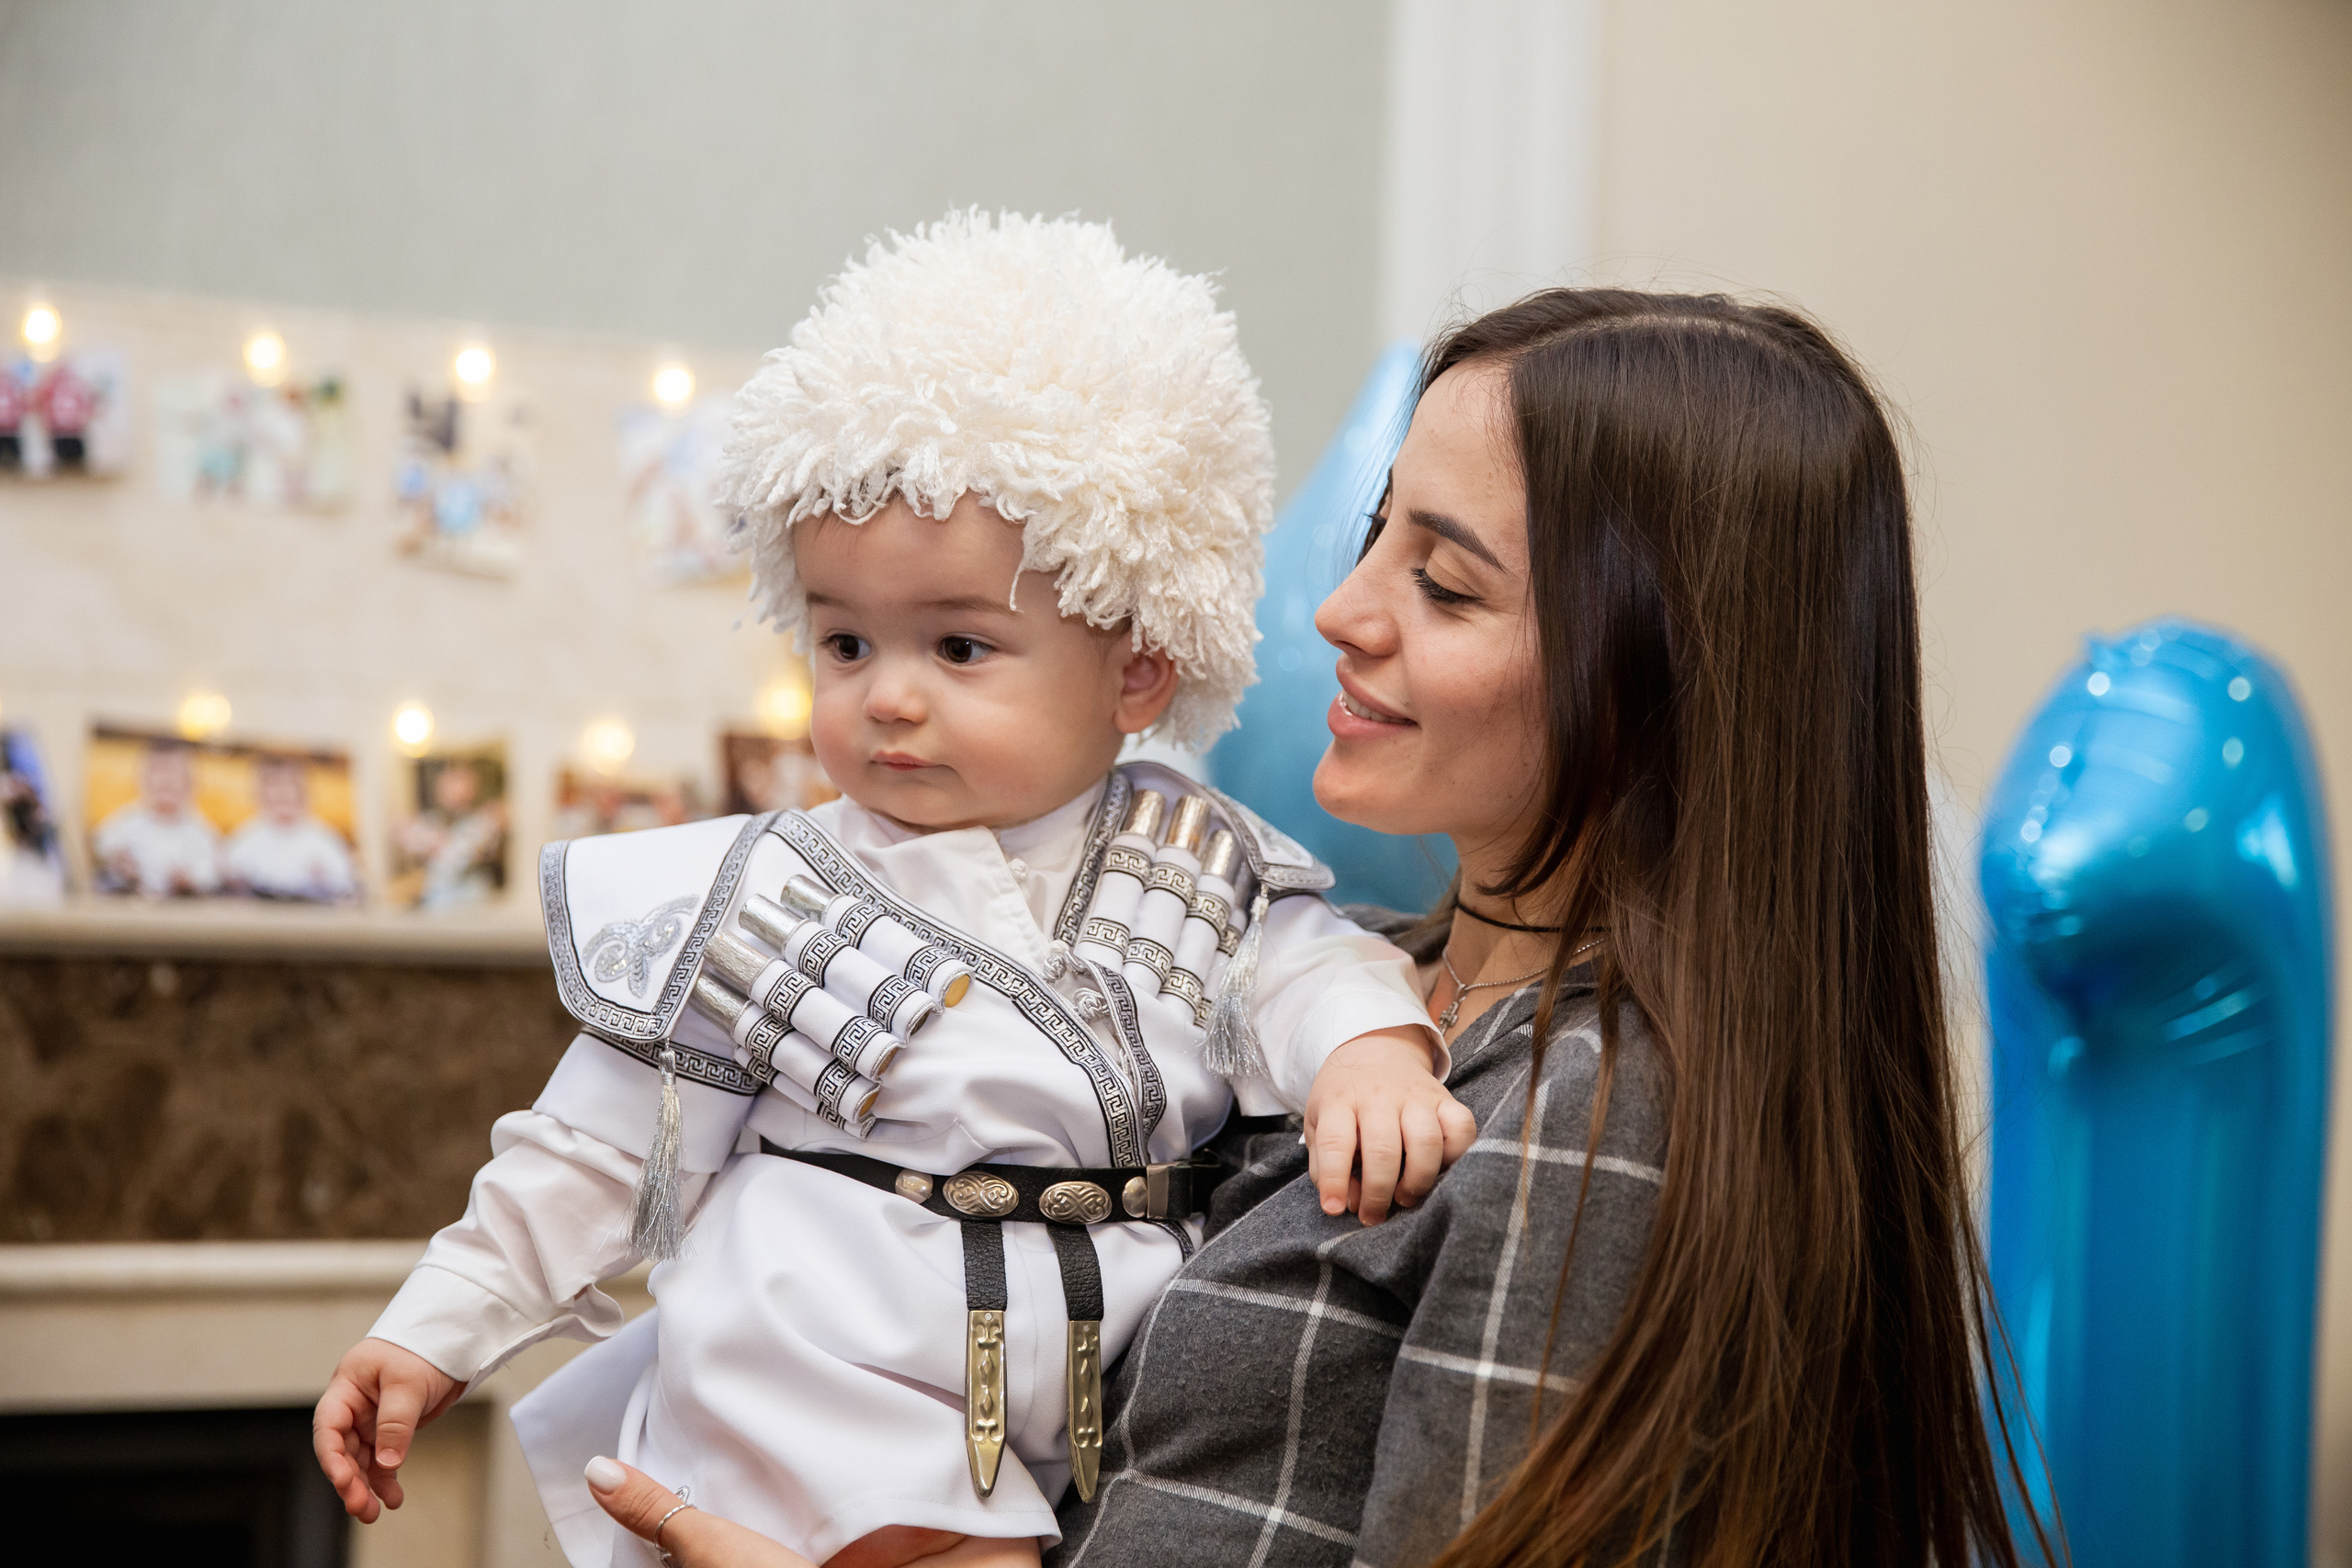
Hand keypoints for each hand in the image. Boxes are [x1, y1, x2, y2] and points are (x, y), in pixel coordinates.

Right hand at [312, 1338, 465, 1521]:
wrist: (450, 1344)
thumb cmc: (422, 1350)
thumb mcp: (407, 1383)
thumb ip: (395, 1423)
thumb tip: (386, 1463)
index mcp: (347, 1388)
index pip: (329, 1426)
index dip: (331, 1457)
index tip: (343, 1481)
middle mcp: (354, 1407)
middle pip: (342, 1451)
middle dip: (349, 1481)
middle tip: (361, 1507)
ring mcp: (371, 1421)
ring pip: (360, 1461)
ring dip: (365, 1486)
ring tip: (374, 1512)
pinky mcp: (390, 1431)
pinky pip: (382, 1461)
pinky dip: (385, 1480)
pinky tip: (392, 1498)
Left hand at [1303, 1026, 1477, 1224]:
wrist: (1374, 1047)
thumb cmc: (1344, 1097)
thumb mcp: (1318, 1123)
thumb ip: (1325, 1165)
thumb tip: (1349, 1203)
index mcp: (1339, 1101)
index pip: (1335, 1143)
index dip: (1335, 1181)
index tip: (1334, 1208)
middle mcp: (1379, 1095)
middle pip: (1384, 1150)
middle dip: (1379, 1193)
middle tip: (1373, 1215)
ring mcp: (1416, 1095)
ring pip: (1426, 1142)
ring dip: (1416, 1181)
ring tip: (1404, 1197)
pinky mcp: (1445, 1098)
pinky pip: (1462, 1129)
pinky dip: (1455, 1156)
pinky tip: (1437, 1169)